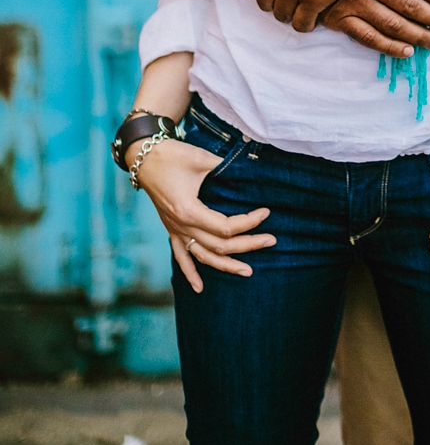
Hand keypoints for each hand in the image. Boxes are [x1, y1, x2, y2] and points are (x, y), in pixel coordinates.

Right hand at [128, 137, 275, 293]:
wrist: (144, 157)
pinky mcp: (171, 229)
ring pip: (203, 257)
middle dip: (248, 245)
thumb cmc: (173, 156)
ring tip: (247, 271)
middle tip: (271, 241)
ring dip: (225, 266)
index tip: (266, 212)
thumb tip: (249, 171)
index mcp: (189, 211)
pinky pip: (181, 257)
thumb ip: (225, 167)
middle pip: (219, 246)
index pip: (226, 227)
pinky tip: (199, 288)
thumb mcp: (201, 158)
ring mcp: (175, 230)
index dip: (249, 222)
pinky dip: (190, 274)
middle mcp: (181, 226)